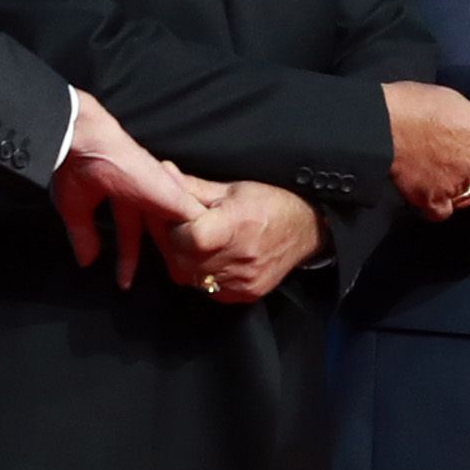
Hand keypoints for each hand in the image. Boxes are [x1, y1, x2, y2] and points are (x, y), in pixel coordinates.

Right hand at [53, 89, 207, 285]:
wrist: (84, 146)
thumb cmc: (75, 168)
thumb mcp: (76, 209)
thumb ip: (84, 235)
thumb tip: (86, 261)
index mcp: (125, 192)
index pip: (130, 231)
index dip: (127, 257)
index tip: (124, 282)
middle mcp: (146, 193)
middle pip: (160, 231)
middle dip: (163, 256)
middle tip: (169, 281)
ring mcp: (161, 193)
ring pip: (179, 229)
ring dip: (179, 254)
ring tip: (180, 279)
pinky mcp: (174, 197)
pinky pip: (192, 227)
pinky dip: (194, 245)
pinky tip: (194, 262)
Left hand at [156, 179, 327, 302]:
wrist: (307, 229)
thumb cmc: (270, 202)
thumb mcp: (231, 187)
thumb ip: (192, 187)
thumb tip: (161, 173)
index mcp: (232, 229)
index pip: (182, 236)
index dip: (169, 225)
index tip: (170, 213)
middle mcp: (236, 261)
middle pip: (179, 258)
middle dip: (172, 241)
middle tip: (178, 224)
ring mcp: (239, 283)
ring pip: (188, 276)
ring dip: (183, 257)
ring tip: (196, 238)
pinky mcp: (242, 296)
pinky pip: (205, 288)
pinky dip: (201, 272)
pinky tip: (211, 256)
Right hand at [383, 80, 469, 217]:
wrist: (381, 126)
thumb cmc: (410, 103)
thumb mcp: (450, 98)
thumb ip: (466, 116)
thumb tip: (465, 123)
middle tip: (448, 155)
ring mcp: (457, 181)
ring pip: (467, 190)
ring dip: (454, 183)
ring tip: (433, 171)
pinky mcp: (435, 199)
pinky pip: (444, 210)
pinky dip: (436, 204)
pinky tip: (426, 193)